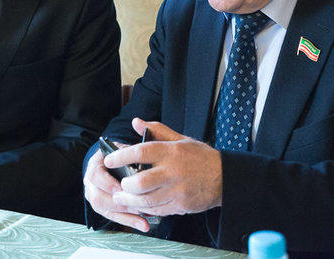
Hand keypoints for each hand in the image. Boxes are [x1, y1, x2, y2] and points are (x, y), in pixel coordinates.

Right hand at [83, 143, 151, 232]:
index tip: (122, 189)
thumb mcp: (122, 149)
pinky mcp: (101, 206)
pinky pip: (112, 216)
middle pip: (98, 197)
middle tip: (137, 207)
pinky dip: (128, 221)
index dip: (108, 183)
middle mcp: (90, 183)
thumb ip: (127, 156)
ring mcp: (94, 195)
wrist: (112, 160)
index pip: (95, 175)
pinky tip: (142, 224)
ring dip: (125, 216)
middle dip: (118, 204)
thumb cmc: (119, 154)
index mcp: (94, 165)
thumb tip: (139, 167)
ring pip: (104, 210)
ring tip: (142, 220)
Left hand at [106, 119, 222, 217]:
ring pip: (146, 201)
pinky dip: (145, 209)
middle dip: (125, 185)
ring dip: (130, 200)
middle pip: (140, 182)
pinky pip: (157, 210)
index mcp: (171, 152)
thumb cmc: (201, 157)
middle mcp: (173, 172)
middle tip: (120, 183)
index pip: (140, 152)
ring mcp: (177, 191)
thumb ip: (157, 131)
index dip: (121, 156)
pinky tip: (139, 205)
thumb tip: (136, 122)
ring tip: (122, 197)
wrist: (224, 178)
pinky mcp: (180, 206)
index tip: (108, 159)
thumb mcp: (180, 139)